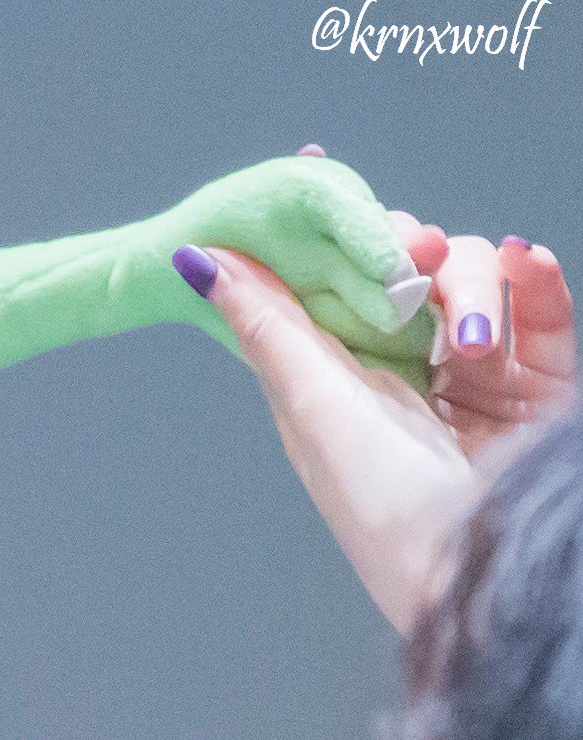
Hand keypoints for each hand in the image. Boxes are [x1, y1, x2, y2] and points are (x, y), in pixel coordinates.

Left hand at [185, 220, 573, 627]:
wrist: (479, 568)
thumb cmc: (382, 505)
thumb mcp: (314, 407)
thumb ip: (267, 327)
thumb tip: (194, 259)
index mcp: (337, 387)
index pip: (328, 291)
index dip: (325, 237)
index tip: (315, 171)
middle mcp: (403, 378)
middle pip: (408, 275)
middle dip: (411, 255)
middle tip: (413, 258)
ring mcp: (475, 382)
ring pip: (476, 284)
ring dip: (474, 286)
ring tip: (474, 338)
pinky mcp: (538, 390)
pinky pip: (545, 314)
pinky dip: (539, 284)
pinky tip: (528, 264)